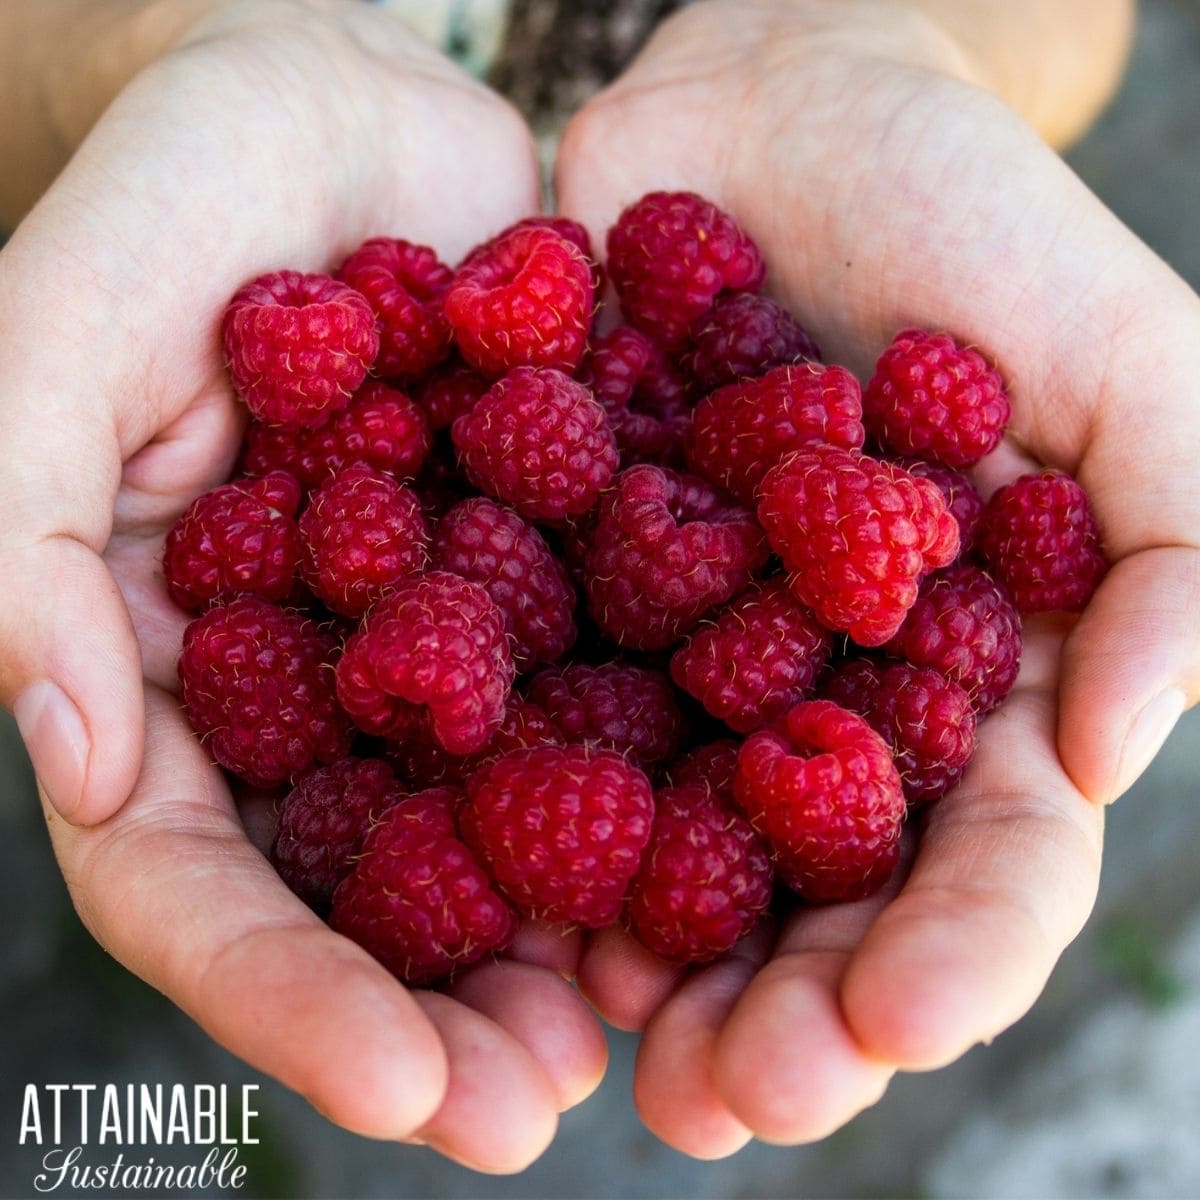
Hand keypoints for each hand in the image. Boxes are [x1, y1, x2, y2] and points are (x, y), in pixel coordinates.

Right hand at [10, 1, 604, 1169]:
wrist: (347, 107)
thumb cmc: (185, 195)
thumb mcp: (62, 324)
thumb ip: (23, 522)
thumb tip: (61, 750)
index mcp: (176, 662)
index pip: (198, 874)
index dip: (283, 991)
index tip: (401, 1089)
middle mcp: (318, 678)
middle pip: (368, 887)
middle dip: (448, 1007)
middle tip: (544, 1111)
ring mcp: (450, 631)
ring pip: (507, 818)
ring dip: (576, 934)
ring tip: (659, 1032)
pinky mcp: (565, 564)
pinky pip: (618, 683)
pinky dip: (673, 770)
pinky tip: (749, 846)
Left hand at [556, 0, 1199, 1154]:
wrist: (784, 107)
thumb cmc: (970, 219)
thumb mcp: (1128, 366)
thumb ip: (1168, 554)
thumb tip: (1114, 761)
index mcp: (953, 667)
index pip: (972, 851)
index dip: (946, 951)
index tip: (891, 1030)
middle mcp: (808, 684)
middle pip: (805, 887)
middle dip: (777, 1003)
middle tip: (722, 1107)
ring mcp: (677, 645)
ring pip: (659, 836)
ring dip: (638, 957)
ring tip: (611, 1062)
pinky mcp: (558, 577)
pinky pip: (532, 703)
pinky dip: (506, 796)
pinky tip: (473, 885)